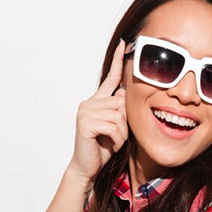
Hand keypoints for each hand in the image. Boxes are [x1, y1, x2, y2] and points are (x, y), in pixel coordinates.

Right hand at [68, 40, 128, 184]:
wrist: (88, 167)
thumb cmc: (104, 149)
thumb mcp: (118, 128)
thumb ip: (121, 111)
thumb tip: (126, 93)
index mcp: (98, 101)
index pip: (110, 78)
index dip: (117, 61)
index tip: (125, 44)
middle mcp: (89, 102)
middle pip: (122, 103)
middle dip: (125, 125)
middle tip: (117, 138)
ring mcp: (85, 111)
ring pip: (119, 116)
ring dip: (121, 134)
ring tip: (112, 142)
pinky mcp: (85, 122)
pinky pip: (112, 126)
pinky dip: (116, 139)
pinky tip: (107, 144)